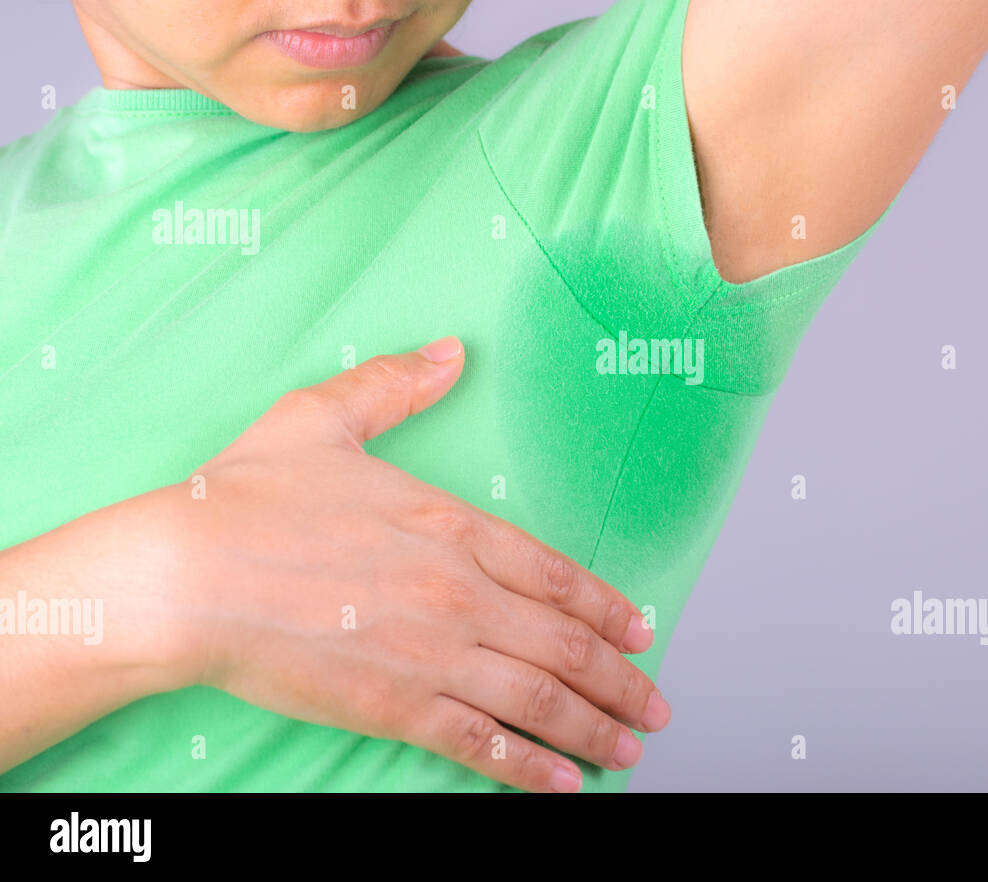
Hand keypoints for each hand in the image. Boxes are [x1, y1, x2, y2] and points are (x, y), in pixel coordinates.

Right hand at [161, 337, 668, 791]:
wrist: (184, 576)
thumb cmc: (247, 498)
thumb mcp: (324, 418)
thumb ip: (394, 386)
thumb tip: (449, 351)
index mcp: (452, 527)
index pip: (558, 574)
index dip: (610, 608)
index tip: (642, 631)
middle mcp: (459, 592)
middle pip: (566, 644)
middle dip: (622, 680)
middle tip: (655, 706)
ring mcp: (432, 654)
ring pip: (539, 699)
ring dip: (594, 728)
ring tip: (629, 749)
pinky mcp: (393, 707)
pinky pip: (479, 744)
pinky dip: (528, 768)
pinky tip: (562, 785)